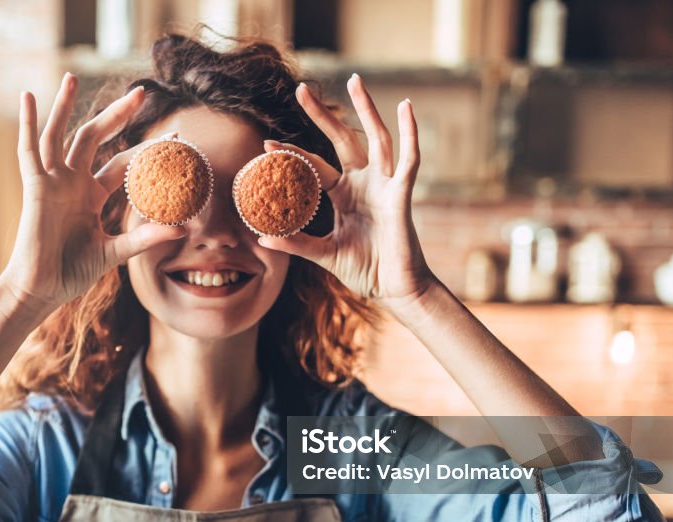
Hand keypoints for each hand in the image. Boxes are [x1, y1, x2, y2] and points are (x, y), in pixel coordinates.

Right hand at [1, 73, 185, 310]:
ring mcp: (52, 182)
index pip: (123, 164)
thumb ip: (144, 238)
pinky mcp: (35, 187)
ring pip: (60, 134)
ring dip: (64, 105)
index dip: (147, 150)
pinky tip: (28, 97)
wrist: (42, 290)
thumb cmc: (72, 273)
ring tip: (72, 77)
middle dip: (117, 115)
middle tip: (141, 91)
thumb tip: (183, 230)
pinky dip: (28, 123)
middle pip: (95, 137)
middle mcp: (72, 182)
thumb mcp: (114, 253)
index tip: (176, 137)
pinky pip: (29, 150)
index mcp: (91, 195)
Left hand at [257, 75, 437, 313]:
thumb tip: (262, 237)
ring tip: (355, 81)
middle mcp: (364, 184)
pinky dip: (410, 133)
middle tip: (301, 89)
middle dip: (323, 115)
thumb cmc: (365, 270)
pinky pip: (408, 159)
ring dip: (366, 109)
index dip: (292, 155)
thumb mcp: (324, 254)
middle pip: (342, 139)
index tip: (266, 144)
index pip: (314, 167)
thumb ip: (297, 243)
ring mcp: (384, 186)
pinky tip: (406, 107)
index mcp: (343, 195)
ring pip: (376, 138)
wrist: (394, 289)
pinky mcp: (401, 194)